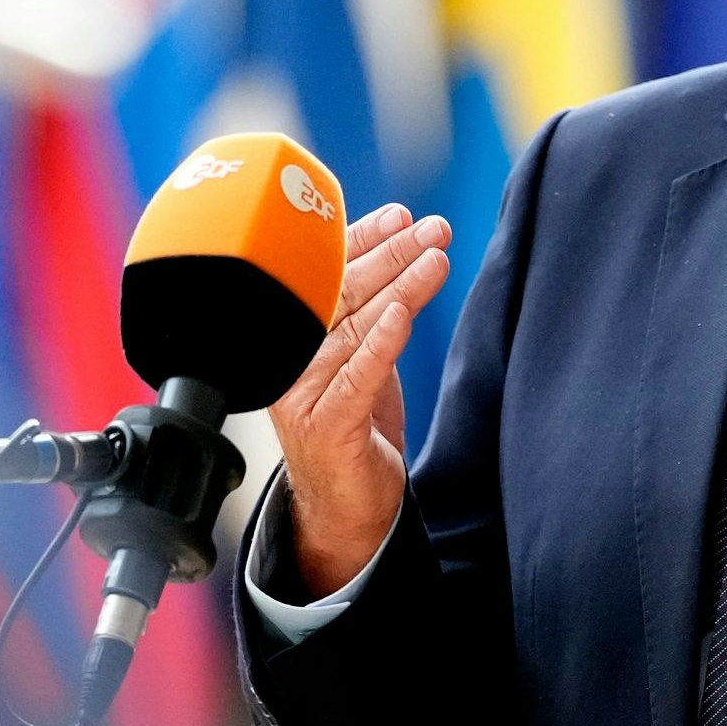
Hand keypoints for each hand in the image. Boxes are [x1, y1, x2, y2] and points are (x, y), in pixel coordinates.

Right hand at [269, 203, 452, 598]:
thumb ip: (370, 311)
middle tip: (432, 228)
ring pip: (353, 328)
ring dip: (399, 288)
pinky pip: (357, 375)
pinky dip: (381, 342)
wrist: (349, 510)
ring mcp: (302, 395)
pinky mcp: (326, 426)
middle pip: (340, 294)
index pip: (324, 276)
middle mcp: (289, 362)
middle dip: (390, 254)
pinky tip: (404, 314)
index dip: (361, 240)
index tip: (401, 214)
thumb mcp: (363, 358)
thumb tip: (401, 246)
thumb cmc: (358, 427)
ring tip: (437, 257)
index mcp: (292, 338)